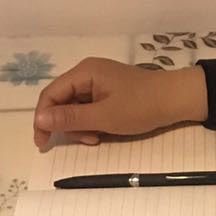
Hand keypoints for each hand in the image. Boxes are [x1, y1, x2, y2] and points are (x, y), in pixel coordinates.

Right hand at [33, 56, 207, 150]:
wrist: (176, 100)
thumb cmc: (141, 106)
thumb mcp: (104, 116)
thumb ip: (70, 118)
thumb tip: (38, 119)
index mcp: (84, 72)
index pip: (50, 94)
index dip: (42, 119)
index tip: (42, 143)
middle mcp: (87, 74)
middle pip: (61, 101)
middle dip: (67, 124)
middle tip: (84, 141)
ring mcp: (97, 83)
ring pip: (74, 108)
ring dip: (80, 127)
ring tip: (97, 138)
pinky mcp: (106, 93)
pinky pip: (88, 109)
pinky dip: (91, 123)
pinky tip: (101, 133)